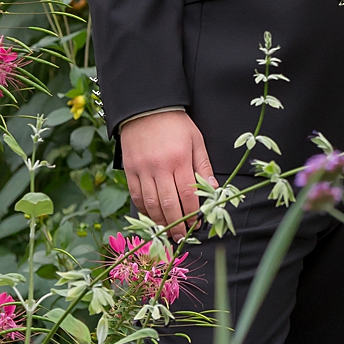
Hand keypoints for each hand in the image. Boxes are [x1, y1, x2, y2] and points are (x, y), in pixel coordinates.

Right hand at [119, 110, 213, 239]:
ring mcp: (142, 169)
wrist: (146, 107)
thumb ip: (203, 165)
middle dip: (176, 224)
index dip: (193, 213)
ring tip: (167, 231)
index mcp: (179, 160)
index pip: (187, 194)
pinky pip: (136, 195)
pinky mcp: (129, 169)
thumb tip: (213, 189)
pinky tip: (151, 215)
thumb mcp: (196, 140)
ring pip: (150, 203)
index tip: (196, 223)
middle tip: (181, 236)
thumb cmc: (175, 123)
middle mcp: (160, 167)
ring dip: (159, 221)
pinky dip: (143, 209)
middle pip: (168, 204)